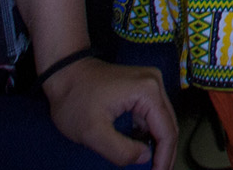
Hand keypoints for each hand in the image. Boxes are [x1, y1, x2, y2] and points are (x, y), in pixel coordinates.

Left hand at [41, 56, 176, 166]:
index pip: (166, 131)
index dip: (164, 158)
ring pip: (162, 121)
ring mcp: (149, 83)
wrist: (63, 72)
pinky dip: (150, 134)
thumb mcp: (92, 133)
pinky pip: (152, 115)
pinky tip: (143, 149)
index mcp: (147, 91)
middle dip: (165, 153)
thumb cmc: (74, 99)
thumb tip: (145, 157)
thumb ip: (120, 150)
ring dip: (158, 145)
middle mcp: (154, 83)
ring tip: (154, 166)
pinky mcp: (142, 87)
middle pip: (169, 125)